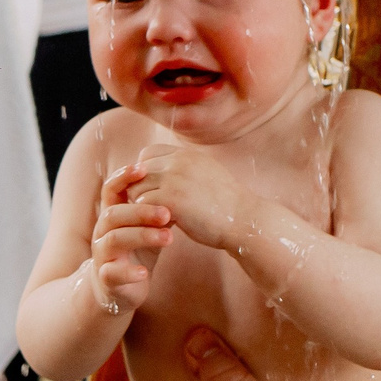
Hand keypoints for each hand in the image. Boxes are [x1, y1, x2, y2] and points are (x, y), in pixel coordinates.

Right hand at [89, 165, 172, 315]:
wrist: (118, 289)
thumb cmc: (136, 251)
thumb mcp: (146, 226)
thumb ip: (156, 207)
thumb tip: (179, 182)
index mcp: (112, 216)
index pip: (111, 190)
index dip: (123, 177)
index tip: (143, 168)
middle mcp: (102, 232)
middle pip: (114, 214)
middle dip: (141, 211)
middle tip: (168, 212)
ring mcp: (103, 255)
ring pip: (115, 239)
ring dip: (142, 236)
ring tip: (169, 238)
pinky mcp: (107, 278)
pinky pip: (113, 273)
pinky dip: (129, 272)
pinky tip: (144, 272)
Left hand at [127, 142, 249, 249]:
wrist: (244, 220)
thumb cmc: (225, 204)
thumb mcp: (205, 174)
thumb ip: (183, 169)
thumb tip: (158, 172)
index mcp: (186, 154)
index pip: (146, 154)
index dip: (144, 174)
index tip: (153, 191)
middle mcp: (178, 161)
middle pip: (137, 171)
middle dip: (141, 190)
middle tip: (152, 209)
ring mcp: (174, 178)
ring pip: (136, 188)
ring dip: (141, 205)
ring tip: (156, 217)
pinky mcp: (171, 199)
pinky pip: (142, 204)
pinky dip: (146, 217)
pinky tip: (160, 225)